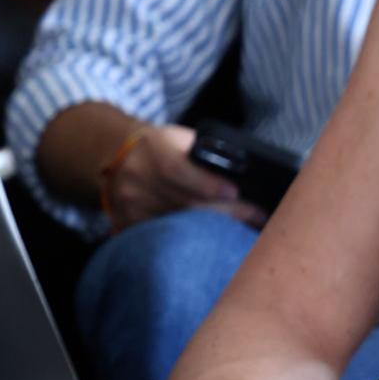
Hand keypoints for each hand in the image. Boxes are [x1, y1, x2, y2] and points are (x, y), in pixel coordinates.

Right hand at [104, 123, 259, 231]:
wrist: (120, 155)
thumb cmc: (164, 147)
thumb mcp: (181, 139)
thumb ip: (204, 153)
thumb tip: (246, 177)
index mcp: (153, 148)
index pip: (175, 168)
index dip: (205, 183)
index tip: (235, 192)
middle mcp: (136, 176)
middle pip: (183, 202)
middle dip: (226, 212)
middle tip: (257, 216)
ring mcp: (130, 202)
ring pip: (178, 224)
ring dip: (214, 229)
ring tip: (243, 230)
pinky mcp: (128, 221)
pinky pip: (165, 235)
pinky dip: (191, 240)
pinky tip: (212, 240)